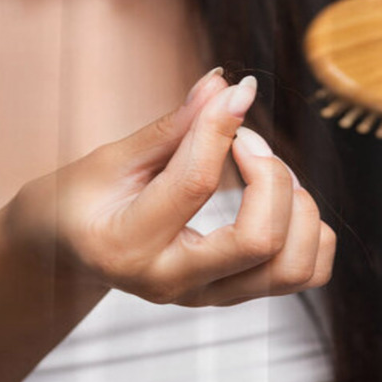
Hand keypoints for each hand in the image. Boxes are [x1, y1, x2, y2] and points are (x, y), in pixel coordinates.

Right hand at [5, 69, 335, 306]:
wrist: (69, 251)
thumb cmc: (83, 200)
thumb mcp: (113, 158)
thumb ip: (174, 126)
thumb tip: (223, 84)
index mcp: (128, 245)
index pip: (195, 185)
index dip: (221, 127)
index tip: (236, 91)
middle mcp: (175, 284)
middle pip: (260, 240)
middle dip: (270, 174)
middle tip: (247, 140)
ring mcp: (210, 297)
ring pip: (293, 268)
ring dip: (299, 207)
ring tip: (268, 172)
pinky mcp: (236, 295)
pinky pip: (306, 274)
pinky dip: (312, 232)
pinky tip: (280, 200)